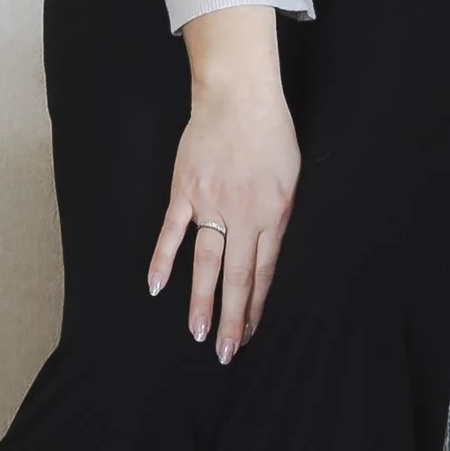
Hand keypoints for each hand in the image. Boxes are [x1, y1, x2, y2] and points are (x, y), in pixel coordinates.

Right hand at [150, 11, 300, 362]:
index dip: (258, 306)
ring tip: (199, 334)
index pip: (265, 272)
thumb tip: (271, 246)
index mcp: (274, 214)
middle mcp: (244, 216)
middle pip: (238, 277)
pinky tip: (157, 287)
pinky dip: (163, 260)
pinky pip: (172, 232)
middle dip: (234, 319)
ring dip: (202, 301)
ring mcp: (211, 205)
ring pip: (206, 264)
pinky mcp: (185, 192)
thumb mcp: (292, 176)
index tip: (252, 333)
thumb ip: (280, 213)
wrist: (239, 97)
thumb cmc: (271, 132)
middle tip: (227, 353)